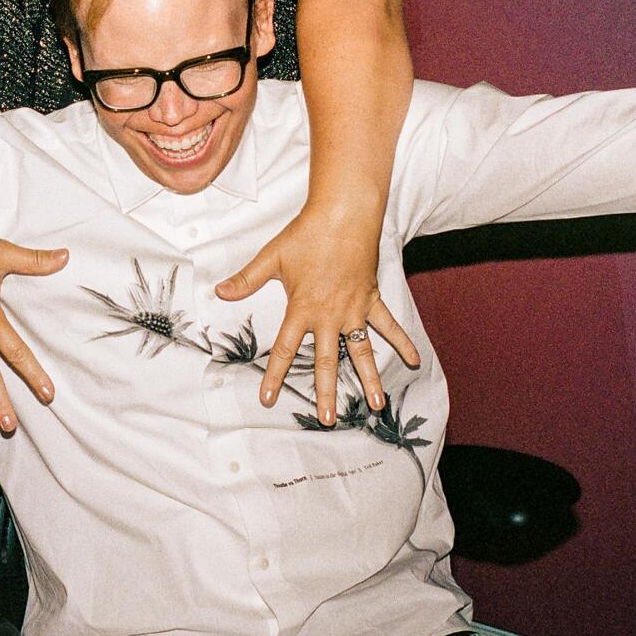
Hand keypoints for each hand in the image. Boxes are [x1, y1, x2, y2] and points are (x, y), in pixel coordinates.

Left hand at [217, 204, 418, 422]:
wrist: (344, 215)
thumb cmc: (306, 234)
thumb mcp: (271, 258)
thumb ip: (247, 279)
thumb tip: (220, 292)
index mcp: (303, 309)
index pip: (286, 350)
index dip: (275, 376)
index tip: (268, 399)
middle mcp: (330, 316)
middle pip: (328, 361)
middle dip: (326, 393)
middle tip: (327, 419)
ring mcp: (354, 310)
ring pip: (362, 351)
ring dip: (368, 379)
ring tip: (375, 406)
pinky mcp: (372, 299)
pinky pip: (389, 325)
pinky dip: (402, 342)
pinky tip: (414, 361)